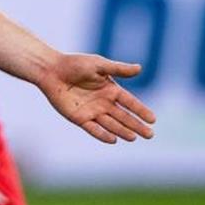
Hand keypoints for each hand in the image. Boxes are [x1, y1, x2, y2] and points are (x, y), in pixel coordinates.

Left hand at [39, 53, 154, 143]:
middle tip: (150, 134)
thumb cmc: (75, 64)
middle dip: (136, 125)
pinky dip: (103, 134)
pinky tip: (113, 140)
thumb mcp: (99, 65)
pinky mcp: (79, 118)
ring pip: (111, 124)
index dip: (141, 111)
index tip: (153, 119)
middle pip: (123, 117)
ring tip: (134, 138)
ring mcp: (92, 111)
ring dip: (122, 131)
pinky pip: (93, 128)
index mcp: (110, 89)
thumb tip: (140, 68)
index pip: (130, 102)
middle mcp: (103, 102)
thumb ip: (118, 69)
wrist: (51, 71)